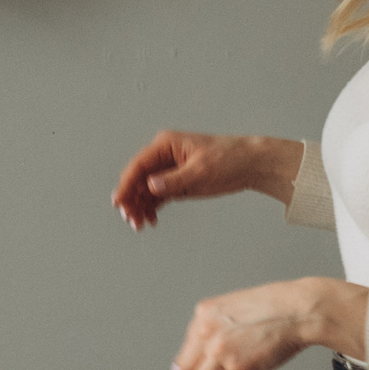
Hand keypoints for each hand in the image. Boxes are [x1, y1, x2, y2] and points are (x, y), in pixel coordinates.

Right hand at [112, 132, 302, 228]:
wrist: (250, 164)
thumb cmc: (228, 158)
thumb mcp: (201, 170)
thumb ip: (175, 179)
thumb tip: (151, 186)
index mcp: (165, 145)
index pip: (139, 166)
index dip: (126, 184)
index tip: (118, 202)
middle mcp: (163, 157)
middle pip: (138, 179)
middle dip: (132, 200)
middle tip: (131, 219)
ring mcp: (169, 170)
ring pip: (145, 191)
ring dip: (140, 207)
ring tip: (140, 225)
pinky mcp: (177, 183)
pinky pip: (157, 197)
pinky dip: (151, 209)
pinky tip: (150, 221)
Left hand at [175, 277, 368, 369]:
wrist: (300, 309)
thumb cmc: (276, 306)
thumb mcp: (233, 307)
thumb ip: (215, 327)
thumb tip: (202, 354)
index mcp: (204, 315)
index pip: (185, 351)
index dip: (189, 369)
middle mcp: (208, 332)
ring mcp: (222, 350)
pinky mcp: (239, 367)